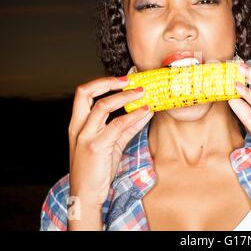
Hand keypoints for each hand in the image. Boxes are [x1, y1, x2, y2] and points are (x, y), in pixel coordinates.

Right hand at [68, 77, 153, 210]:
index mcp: (77, 125)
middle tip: (129, 80)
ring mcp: (86, 136)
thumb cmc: (97, 171)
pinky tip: (145, 112)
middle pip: (84, 92)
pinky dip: (133, 116)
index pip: (83, 94)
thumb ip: (127, 128)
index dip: (102, 82)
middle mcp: (78, 127)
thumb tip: (144, 111)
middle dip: (107, 82)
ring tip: (143, 93)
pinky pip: (117, 125)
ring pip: (102, 105)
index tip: (122, 80)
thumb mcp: (111, 145)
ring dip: (125, 96)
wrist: (86, 196)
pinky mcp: (97, 147)